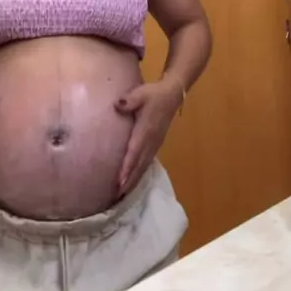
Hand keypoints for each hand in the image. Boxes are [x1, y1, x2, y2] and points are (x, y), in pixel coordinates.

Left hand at [115, 79, 182, 196]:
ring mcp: (155, 144)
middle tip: (117, 196)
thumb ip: (129, 100)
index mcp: (145, 131)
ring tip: (123, 194)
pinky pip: (147, 162)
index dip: (127, 168)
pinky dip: (139, 173)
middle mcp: (151, 141)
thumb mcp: (141, 93)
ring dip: (134, 180)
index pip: (134, 152)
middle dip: (129, 181)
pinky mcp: (156, 144)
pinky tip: (134, 179)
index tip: (120, 182)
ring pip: (144, 166)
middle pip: (139, 165)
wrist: (172, 94)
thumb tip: (118, 105)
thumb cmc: (154, 94)